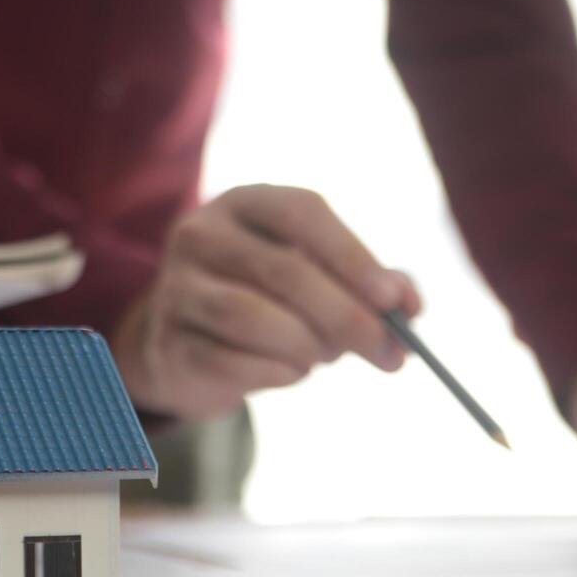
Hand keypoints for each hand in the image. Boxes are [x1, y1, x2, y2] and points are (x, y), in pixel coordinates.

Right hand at [111, 184, 420, 418]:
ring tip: (324, 357)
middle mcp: (200, 235)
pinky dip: (278, 373)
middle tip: (388, 353)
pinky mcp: (168, 343)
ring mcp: (176, 289)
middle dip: (346, 316)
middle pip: (282, 271)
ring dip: (307, 346)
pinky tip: (290, 371)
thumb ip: (369, 285)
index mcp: (242, 203)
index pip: (301, 213)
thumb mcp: (317, 276)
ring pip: (252, 318)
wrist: (186, 346)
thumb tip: (408, 305)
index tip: (393, 299)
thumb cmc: (267, 301)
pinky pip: (231, 362)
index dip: (352, 255)